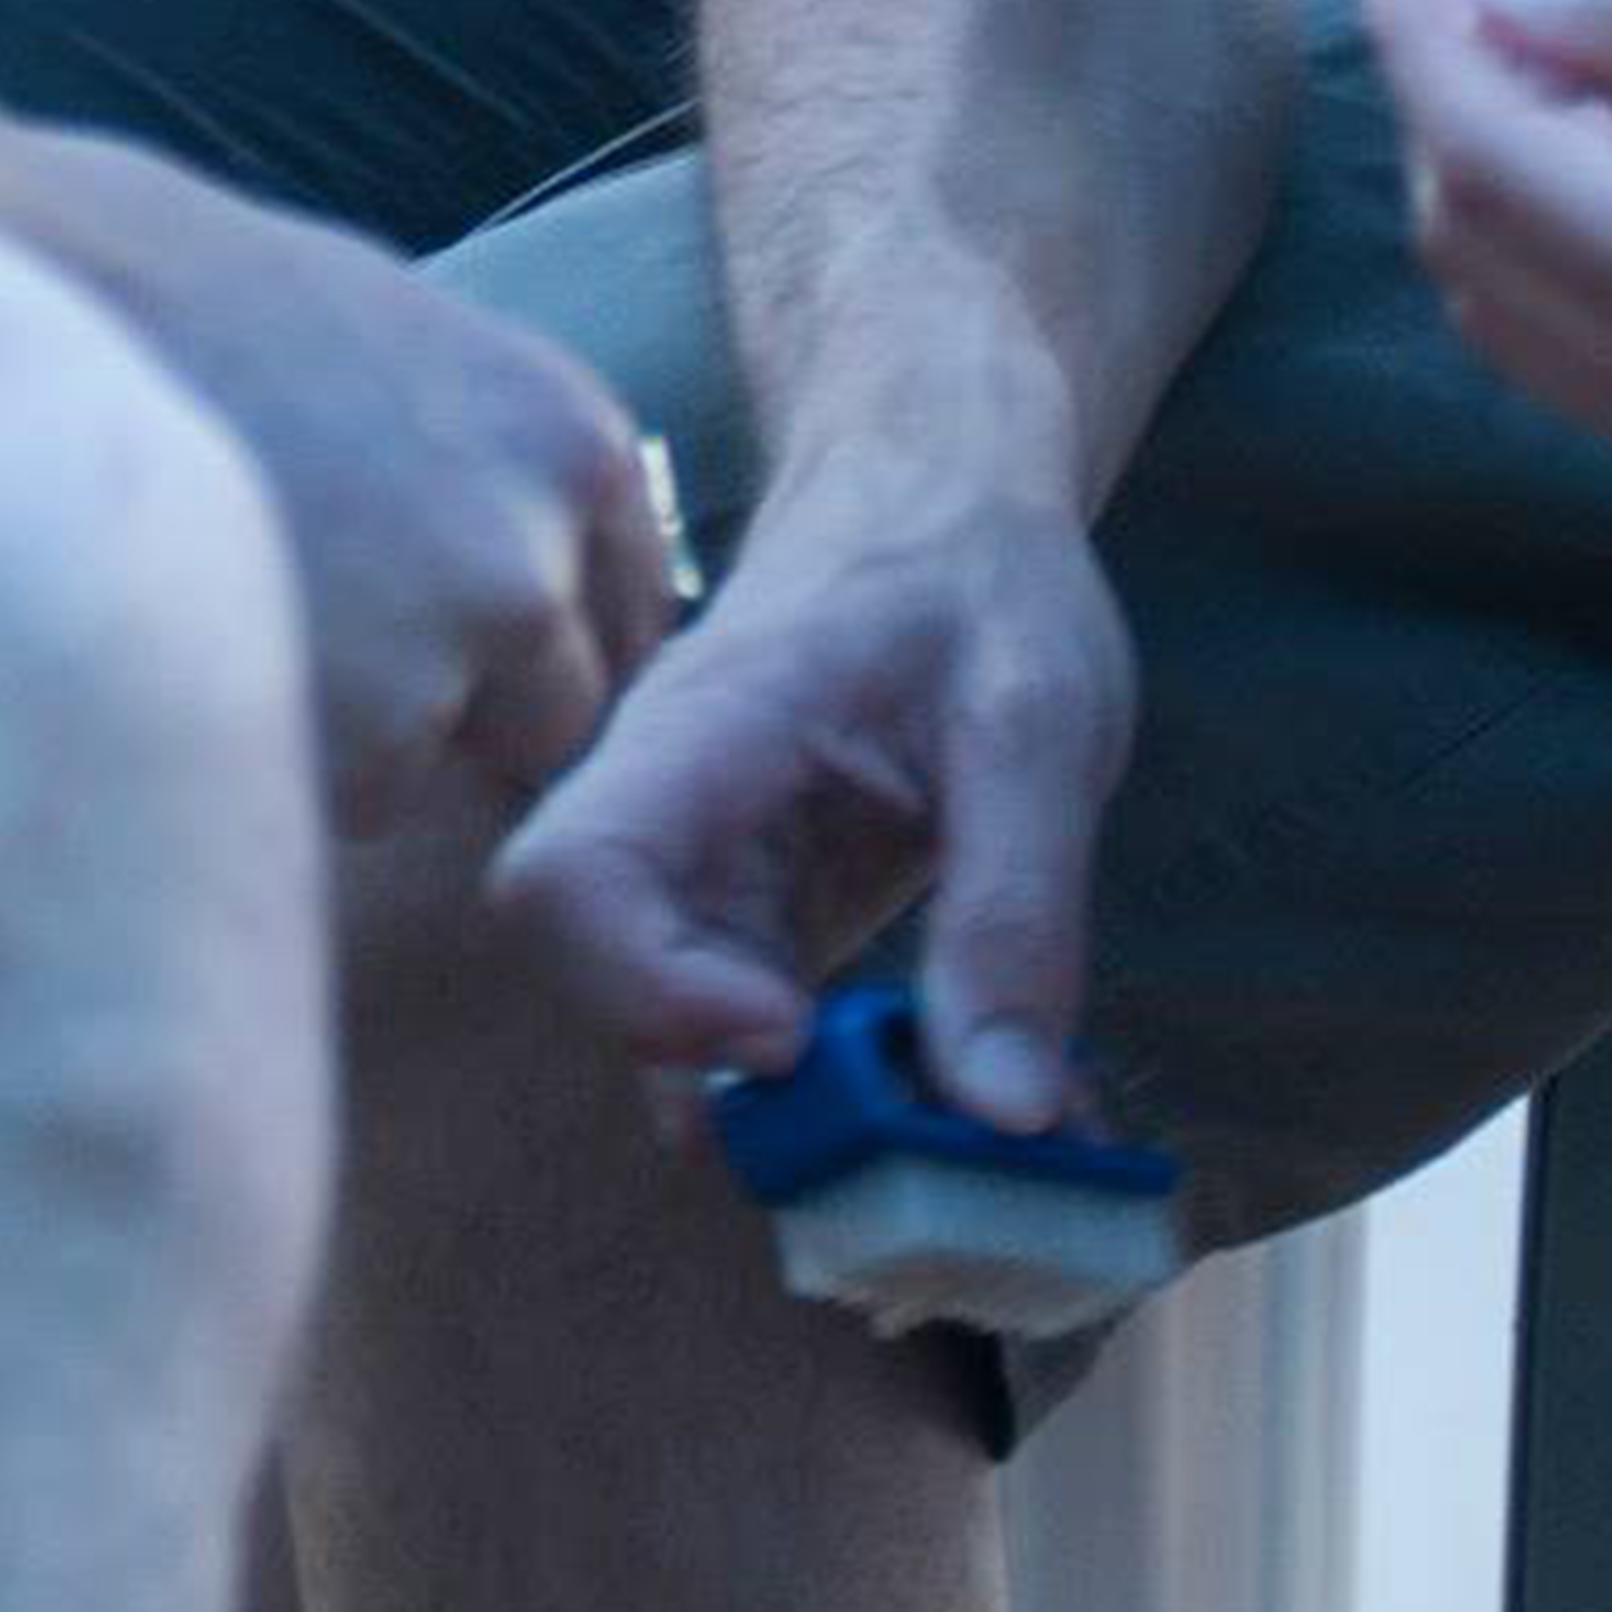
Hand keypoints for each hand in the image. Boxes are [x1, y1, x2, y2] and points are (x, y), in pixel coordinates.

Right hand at [0, 133, 678, 829]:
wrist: (36, 306)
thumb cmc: (198, 312)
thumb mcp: (401, 348)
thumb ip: (493, 471)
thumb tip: (542, 586)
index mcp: (570, 441)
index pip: (630, 617)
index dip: (542, 655)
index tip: (464, 659)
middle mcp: (535, 550)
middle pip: (561, 719)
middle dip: (469, 720)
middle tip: (333, 654)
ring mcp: (450, 654)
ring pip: (438, 771)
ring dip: (363, 745)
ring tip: (241, 618)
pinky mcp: (352, 739)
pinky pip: (334, 800)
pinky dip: (273, 758)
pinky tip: (198, 646)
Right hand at [484, 468, 1141, 1128]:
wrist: (945, 486)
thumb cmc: (977, 567)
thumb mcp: (1038, 718)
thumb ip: (1017, 909)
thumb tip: (1000, 1116)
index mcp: (705, 732)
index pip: (572, 878)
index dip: (644, 991)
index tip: (791, 1032)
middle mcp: (671, 807)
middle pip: (601, 977)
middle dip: (732, 1082)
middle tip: (886, 1117)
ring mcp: (710, 867)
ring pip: (683, 1026)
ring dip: (804, 1108)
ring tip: (949, 1125)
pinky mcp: (762, 908)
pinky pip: (765, 1025)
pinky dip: (853, 1084)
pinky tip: (959, 1091)